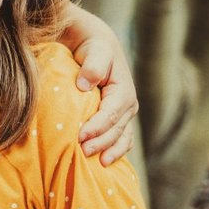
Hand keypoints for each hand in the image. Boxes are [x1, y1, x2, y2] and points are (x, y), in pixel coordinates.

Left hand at [63, 7, 138, 164]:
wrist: (95, 44)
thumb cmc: (93, 46)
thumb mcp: (95, 49)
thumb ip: (93, 66)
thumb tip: (84, 86)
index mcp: (123, 89)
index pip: (111, 113)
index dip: (98, 126)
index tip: (81, 136)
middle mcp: (127, 104)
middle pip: (116, 129)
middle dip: (101, 143)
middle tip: (82, 153)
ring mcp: (124, 114)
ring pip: (120, 138)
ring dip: (110, 151)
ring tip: (97, 164)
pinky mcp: (118, 120)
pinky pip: (120, 139)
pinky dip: (114, 151)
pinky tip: (103, 163)